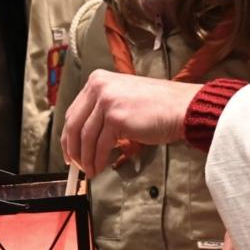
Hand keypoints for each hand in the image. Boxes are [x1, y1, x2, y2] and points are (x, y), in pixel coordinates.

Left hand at [61, 70, 201, 176]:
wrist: (182, 108)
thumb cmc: (158, 106)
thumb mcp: (123, 98)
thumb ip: (102, 110)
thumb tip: (85, 137)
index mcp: (97, 79)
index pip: (74, 111)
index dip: (68, 135)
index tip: (69, 150)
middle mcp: (99, 86)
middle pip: (74, 124)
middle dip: (72, 149)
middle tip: (75, 165)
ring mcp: (106, 101)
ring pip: (86, 137)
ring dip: (86, 158)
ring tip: (89, 171)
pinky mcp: (115, 117)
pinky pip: (99, 145)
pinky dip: (97, 160)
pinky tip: (98, 168)